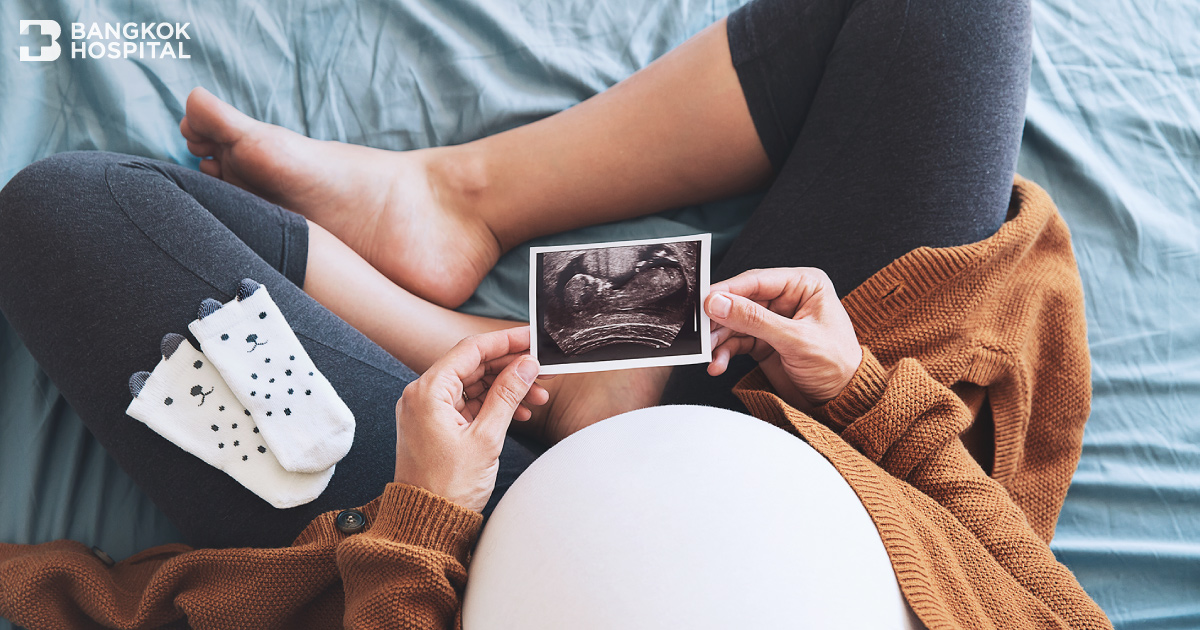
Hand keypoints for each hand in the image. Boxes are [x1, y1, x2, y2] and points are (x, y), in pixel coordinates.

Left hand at [393, 327, 546, 511]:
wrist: (426, 525)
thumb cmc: (449, 487)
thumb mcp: (486, 438)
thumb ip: (507, 396)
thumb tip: (526, 365)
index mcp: (428, 391)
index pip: (471, 350)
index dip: (505, 341)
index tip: (531, 338)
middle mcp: (422, 395)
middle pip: (472, 366)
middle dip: (509, 369)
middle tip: (541, 372)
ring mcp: (427, 411)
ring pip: (473, 386)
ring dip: (505, 389)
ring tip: (537, 399)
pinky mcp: (434, 426)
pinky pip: (467, 405)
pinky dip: (492, 406)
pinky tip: (518, 414)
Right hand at [705, 268, 861, 410]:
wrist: (843, 401)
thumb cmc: (836, 364)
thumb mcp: (796, 340)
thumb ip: (755, 320)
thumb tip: (717, 302)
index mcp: (804, 284)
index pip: (757, 281)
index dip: (728, 290)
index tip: (703, 301)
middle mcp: (787, 298)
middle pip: (741, 300)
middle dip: (719, 318)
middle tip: (699, 330)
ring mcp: (773, 320)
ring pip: (735, 322)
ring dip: (719, 338)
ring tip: (707, 352)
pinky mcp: (764, 341)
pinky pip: (737, 341)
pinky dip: (725, 352)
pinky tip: (718, 364)